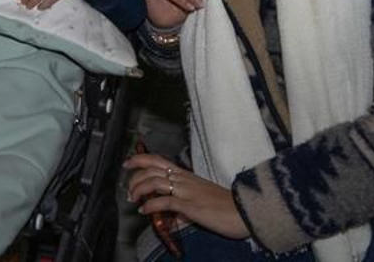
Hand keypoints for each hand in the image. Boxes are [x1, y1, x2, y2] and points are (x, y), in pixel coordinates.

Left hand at [123, 152, 247, 240]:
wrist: (246, 212)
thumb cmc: (227, 206)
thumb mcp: (203, 201)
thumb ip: (186, 206)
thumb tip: (176, 216)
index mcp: (187, 176)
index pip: (159, 160)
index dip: (140, 159)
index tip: (128, 163)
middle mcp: (184, 180)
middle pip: (152, 168)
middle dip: (135, 175)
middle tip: (127, 187)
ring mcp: (187, 191)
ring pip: (154, 182)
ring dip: (139, 189)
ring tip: (133, 199)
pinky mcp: (190, 206)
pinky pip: (164, 202)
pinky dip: (150, 205)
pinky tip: (144, 210)